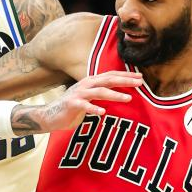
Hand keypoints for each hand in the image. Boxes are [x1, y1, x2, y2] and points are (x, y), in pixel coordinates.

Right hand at [14, 71, 142, 133]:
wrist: (51, 116)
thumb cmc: (73, 108)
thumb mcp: (90, 98)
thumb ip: (101, 94)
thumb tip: (120, 94)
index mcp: (92, 82)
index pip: (111, 76)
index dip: (126, 75)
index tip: (140, 78)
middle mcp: (86, 84)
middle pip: (108, 80)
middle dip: (125, 81)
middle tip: (140, 83)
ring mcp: (79, 94)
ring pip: (99, 92)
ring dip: (115, 95)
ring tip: (128, 98)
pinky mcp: (72, 104)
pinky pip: (85, 106)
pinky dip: (94, 108)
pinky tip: (103, 112)